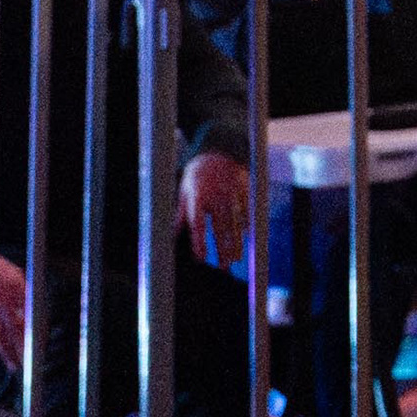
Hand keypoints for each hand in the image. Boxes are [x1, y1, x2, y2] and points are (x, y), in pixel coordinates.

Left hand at [178, 150, 252, 268]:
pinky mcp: (244, 188)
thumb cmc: (197, 176)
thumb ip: (180, 215)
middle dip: (222, 250)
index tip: (201, 259)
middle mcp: (216, 195)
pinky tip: (247, 239)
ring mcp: (232, 192)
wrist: (217, 148)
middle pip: (220, 228)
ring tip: (236, 259)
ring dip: (236, 243)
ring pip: (235, 223)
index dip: (200, 242)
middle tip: (224, 268)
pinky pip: (247, 211)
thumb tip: (170, 236)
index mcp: (198, 197)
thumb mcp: (184, 193)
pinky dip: (247, 226)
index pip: (199, 224)